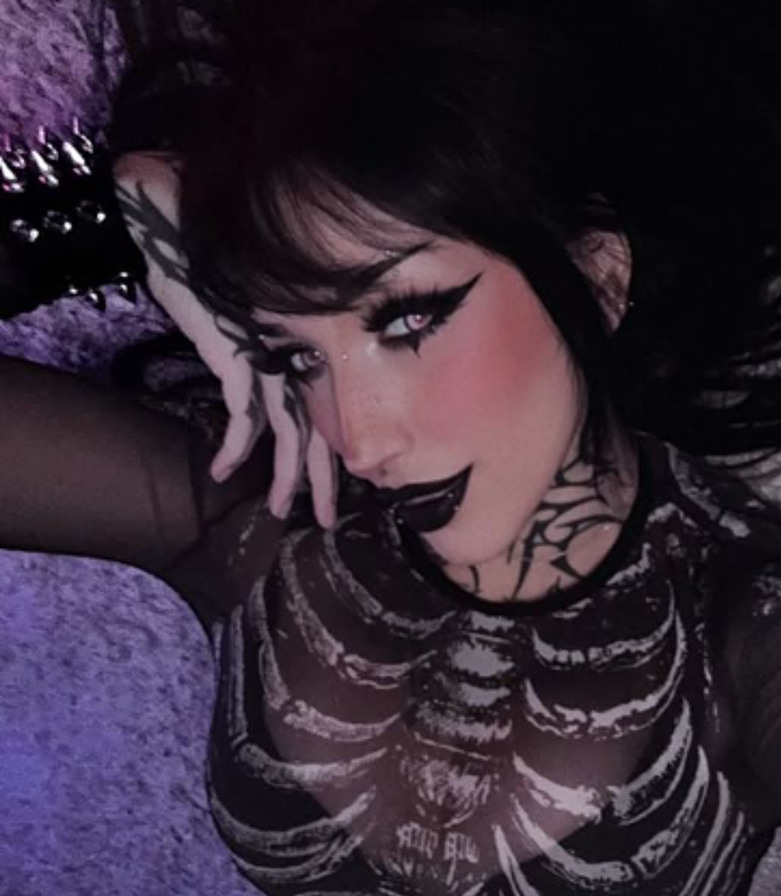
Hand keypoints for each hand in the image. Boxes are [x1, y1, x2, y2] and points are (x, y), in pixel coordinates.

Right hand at [112, 152, 338, 527]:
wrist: (182, 225)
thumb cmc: (213, 269)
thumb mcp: (247, 321)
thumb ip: (262, 357)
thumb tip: (258, 395)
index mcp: (301, 356)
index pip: (325, 418)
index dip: (330, 458)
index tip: (334, 491)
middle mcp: (293, 362)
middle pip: (317, 434)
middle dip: (320, 482)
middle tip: (329, 522)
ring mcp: (269, 359)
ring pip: (289, 433)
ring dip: (282, 477)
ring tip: (277, 510)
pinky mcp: (240, 354)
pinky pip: (241, 413)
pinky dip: (232, 444)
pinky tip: (220, 469)